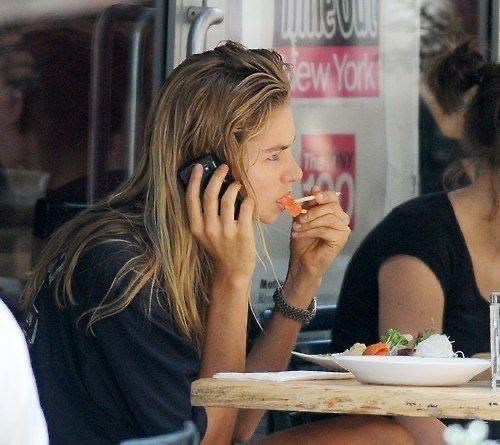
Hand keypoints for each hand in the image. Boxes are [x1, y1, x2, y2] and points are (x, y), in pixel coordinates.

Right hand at [185, 163, 255, 278]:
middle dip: (217, 176)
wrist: (233, 271)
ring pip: (227, 198)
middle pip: (210, 194)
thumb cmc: (219, 249)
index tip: (199, 166)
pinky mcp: (243, 233)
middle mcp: (209, 228)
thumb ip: (205, 215)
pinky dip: (247, 199)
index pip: (191, 198)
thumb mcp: (205, 234)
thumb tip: (213, 187)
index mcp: (196, 227)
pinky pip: (245, 207)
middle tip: (224, 168)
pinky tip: (248, 199)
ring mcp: (226, 231)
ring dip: (234, 186)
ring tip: (237, 184)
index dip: (195, 180)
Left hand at [288, 185, 349, 281]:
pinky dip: (310, 231)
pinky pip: (326, 230)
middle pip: (332, 206)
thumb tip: (315, 187)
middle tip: (299, 218)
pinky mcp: (341, 239)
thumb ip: (308, 204)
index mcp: (332, 211)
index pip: (332, 197)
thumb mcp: (301, 217)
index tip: (313, 197)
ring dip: (310, 222)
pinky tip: (299, 234)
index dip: (323, 195)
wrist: (301, 260)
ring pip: (329, 218)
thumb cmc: (302, 239)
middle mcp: (341, 218)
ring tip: (297, 228)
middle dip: (313, 211)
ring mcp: (343, 229)